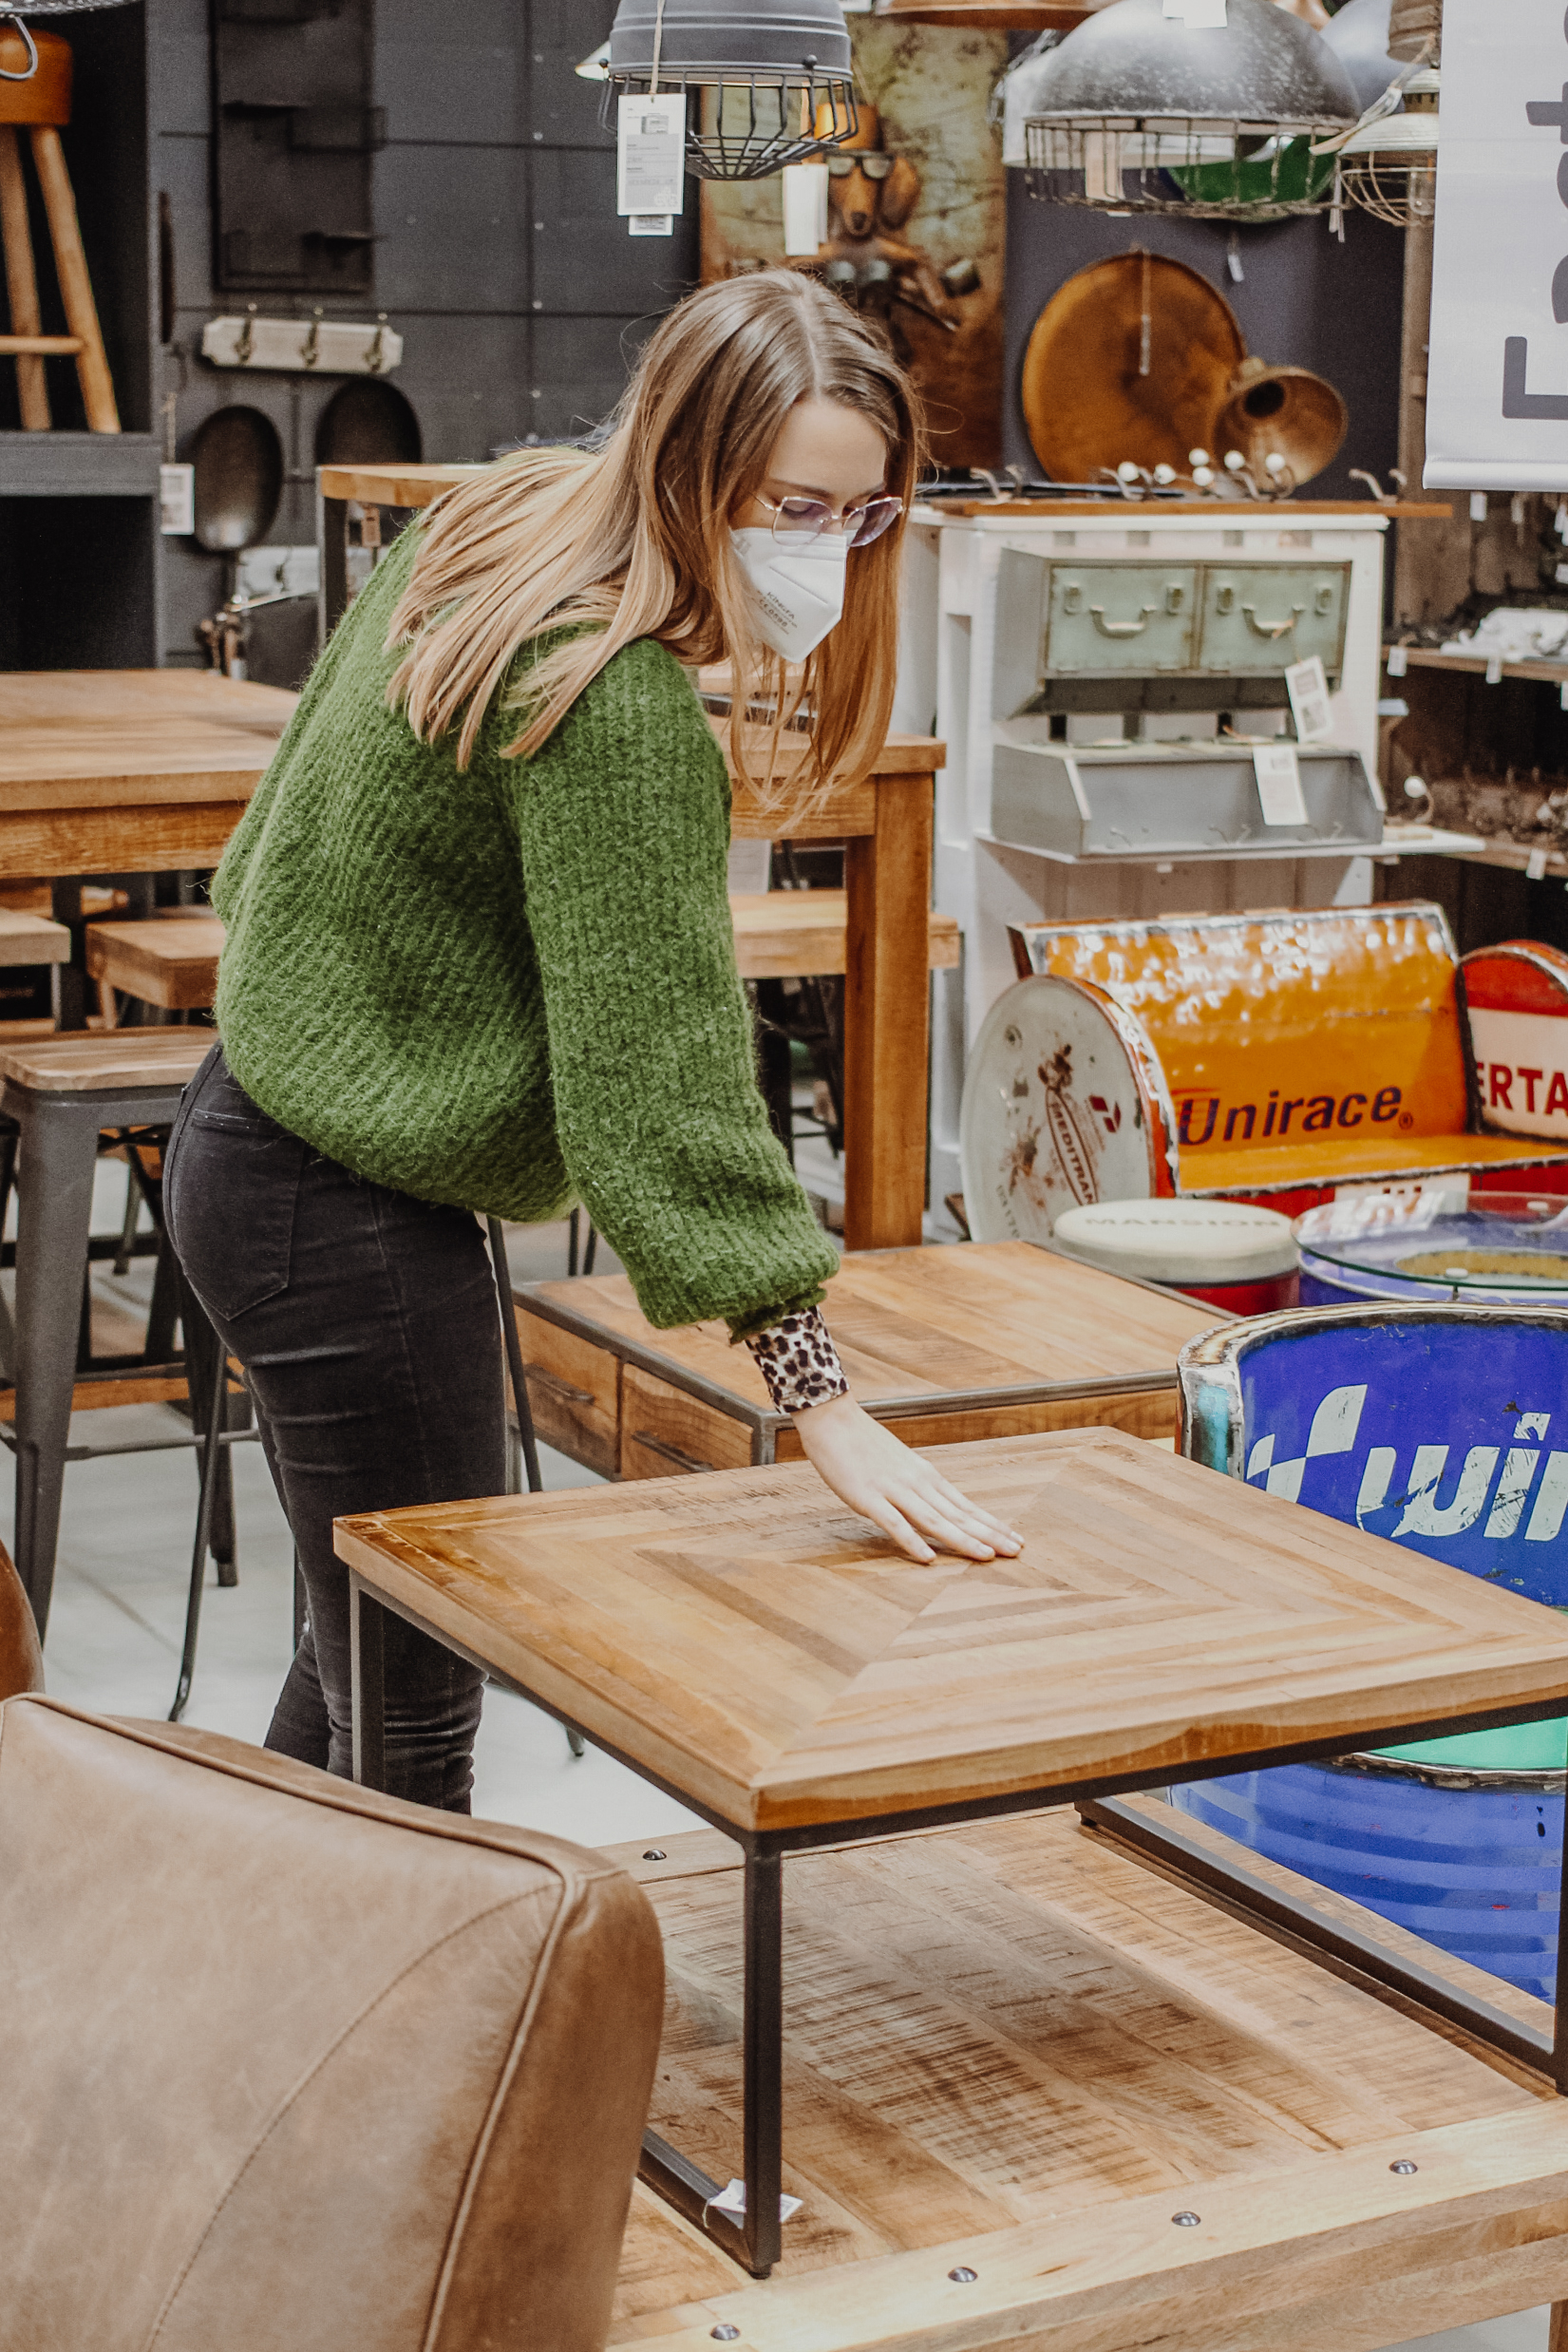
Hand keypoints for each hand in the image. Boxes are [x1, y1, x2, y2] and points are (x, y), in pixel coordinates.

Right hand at [790, 1394, 1023, 1564]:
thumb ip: (916, 1484)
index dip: (992, 1523)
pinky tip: (927, 1558)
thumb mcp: (899, 1463)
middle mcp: (917, 1483)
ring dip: (962, 1539)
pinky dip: (912, 1541)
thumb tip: (935, 1503)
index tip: (1015, 1539)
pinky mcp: (869, 1497)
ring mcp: (894, 1490)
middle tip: (1016, 1552)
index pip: (965, 1505)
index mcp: (925, 1475)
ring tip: (986, 1556)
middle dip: (989, 1534)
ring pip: (935, 1520)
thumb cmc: (862, 1442)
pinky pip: (894, 1523)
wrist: (833, 1418)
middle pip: (958, 1514)